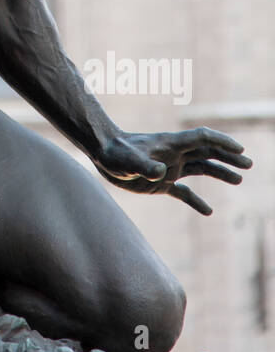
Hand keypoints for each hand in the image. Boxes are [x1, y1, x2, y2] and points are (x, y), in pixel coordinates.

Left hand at [93, 128, 251, 215]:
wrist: (102, 155)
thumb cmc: (115, 154)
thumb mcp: (128, 161)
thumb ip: (144, 166)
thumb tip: (160, 172)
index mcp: (171, 145)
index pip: (202, 139)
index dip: (222, 142)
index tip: (240, 149)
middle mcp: (174, 155)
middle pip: (207, 153)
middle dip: (228, 157)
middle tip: (248, 164)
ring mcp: (169, 168)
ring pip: (200, 169)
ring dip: (219, 173)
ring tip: (239, 179)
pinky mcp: (160, 183)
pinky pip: (183, 192)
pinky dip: (196, 201)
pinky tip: (208, 212)